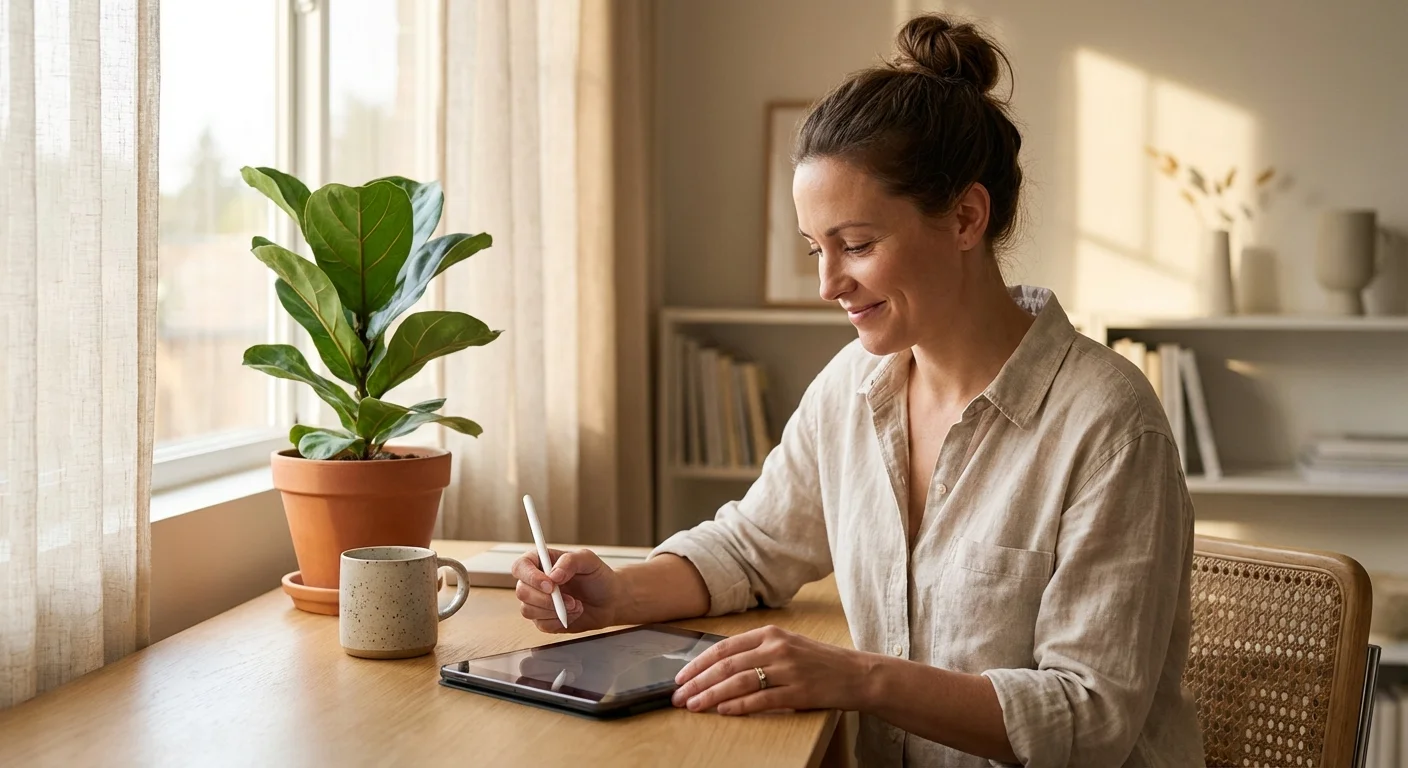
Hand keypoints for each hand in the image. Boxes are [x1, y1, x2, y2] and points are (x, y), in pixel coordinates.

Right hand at [512, 548, 622, 632]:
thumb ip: (570, 561)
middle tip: (570, 599)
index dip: (530, 577)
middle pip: (522, 591)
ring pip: (528, 610)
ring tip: (576, 604)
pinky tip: (573, 613)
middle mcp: (535, 582)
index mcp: (541, 562)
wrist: (609, 601)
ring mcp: (537, 602)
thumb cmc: (598, 577)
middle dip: (546, 599)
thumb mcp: (589, 561)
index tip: (550, 585)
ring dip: (554, 610)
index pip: (520, 567)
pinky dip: (559, 620)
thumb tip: (553, 575)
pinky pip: (542, 624)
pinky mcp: (543, 619)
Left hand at [670, 625, 871, 715]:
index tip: (681, 676)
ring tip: (694, 706)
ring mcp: (788, 670)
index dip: (699, 663)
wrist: (856, 674)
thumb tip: (717, 666)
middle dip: (698, 682)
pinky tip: (723, 711)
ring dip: (711, 696)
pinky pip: (761, 700)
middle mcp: (777, 648)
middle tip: (679, 696)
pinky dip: (738, 706)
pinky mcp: (798, 692)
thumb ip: (756, 651)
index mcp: (770, 633)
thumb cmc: (818, 661)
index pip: (725, 647)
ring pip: (739, 682)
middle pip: (726, 665)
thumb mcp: (786, 645)